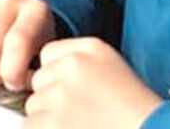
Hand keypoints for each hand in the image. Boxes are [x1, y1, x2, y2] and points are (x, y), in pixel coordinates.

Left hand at [24, 38, 162, 128]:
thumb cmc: (138, 114)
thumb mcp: (112, 72)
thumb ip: (77, 65)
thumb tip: (38, 76)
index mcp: (91, 48)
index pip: (48, 54)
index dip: (58, 78)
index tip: (79, 93)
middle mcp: (74, 65)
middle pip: (39, 80)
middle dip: (52, 99)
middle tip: (85, 115)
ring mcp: (62, 93)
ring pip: (34, 105)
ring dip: (50, 119)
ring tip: (84, 125)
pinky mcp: (53, 121)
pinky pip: (31, 125)